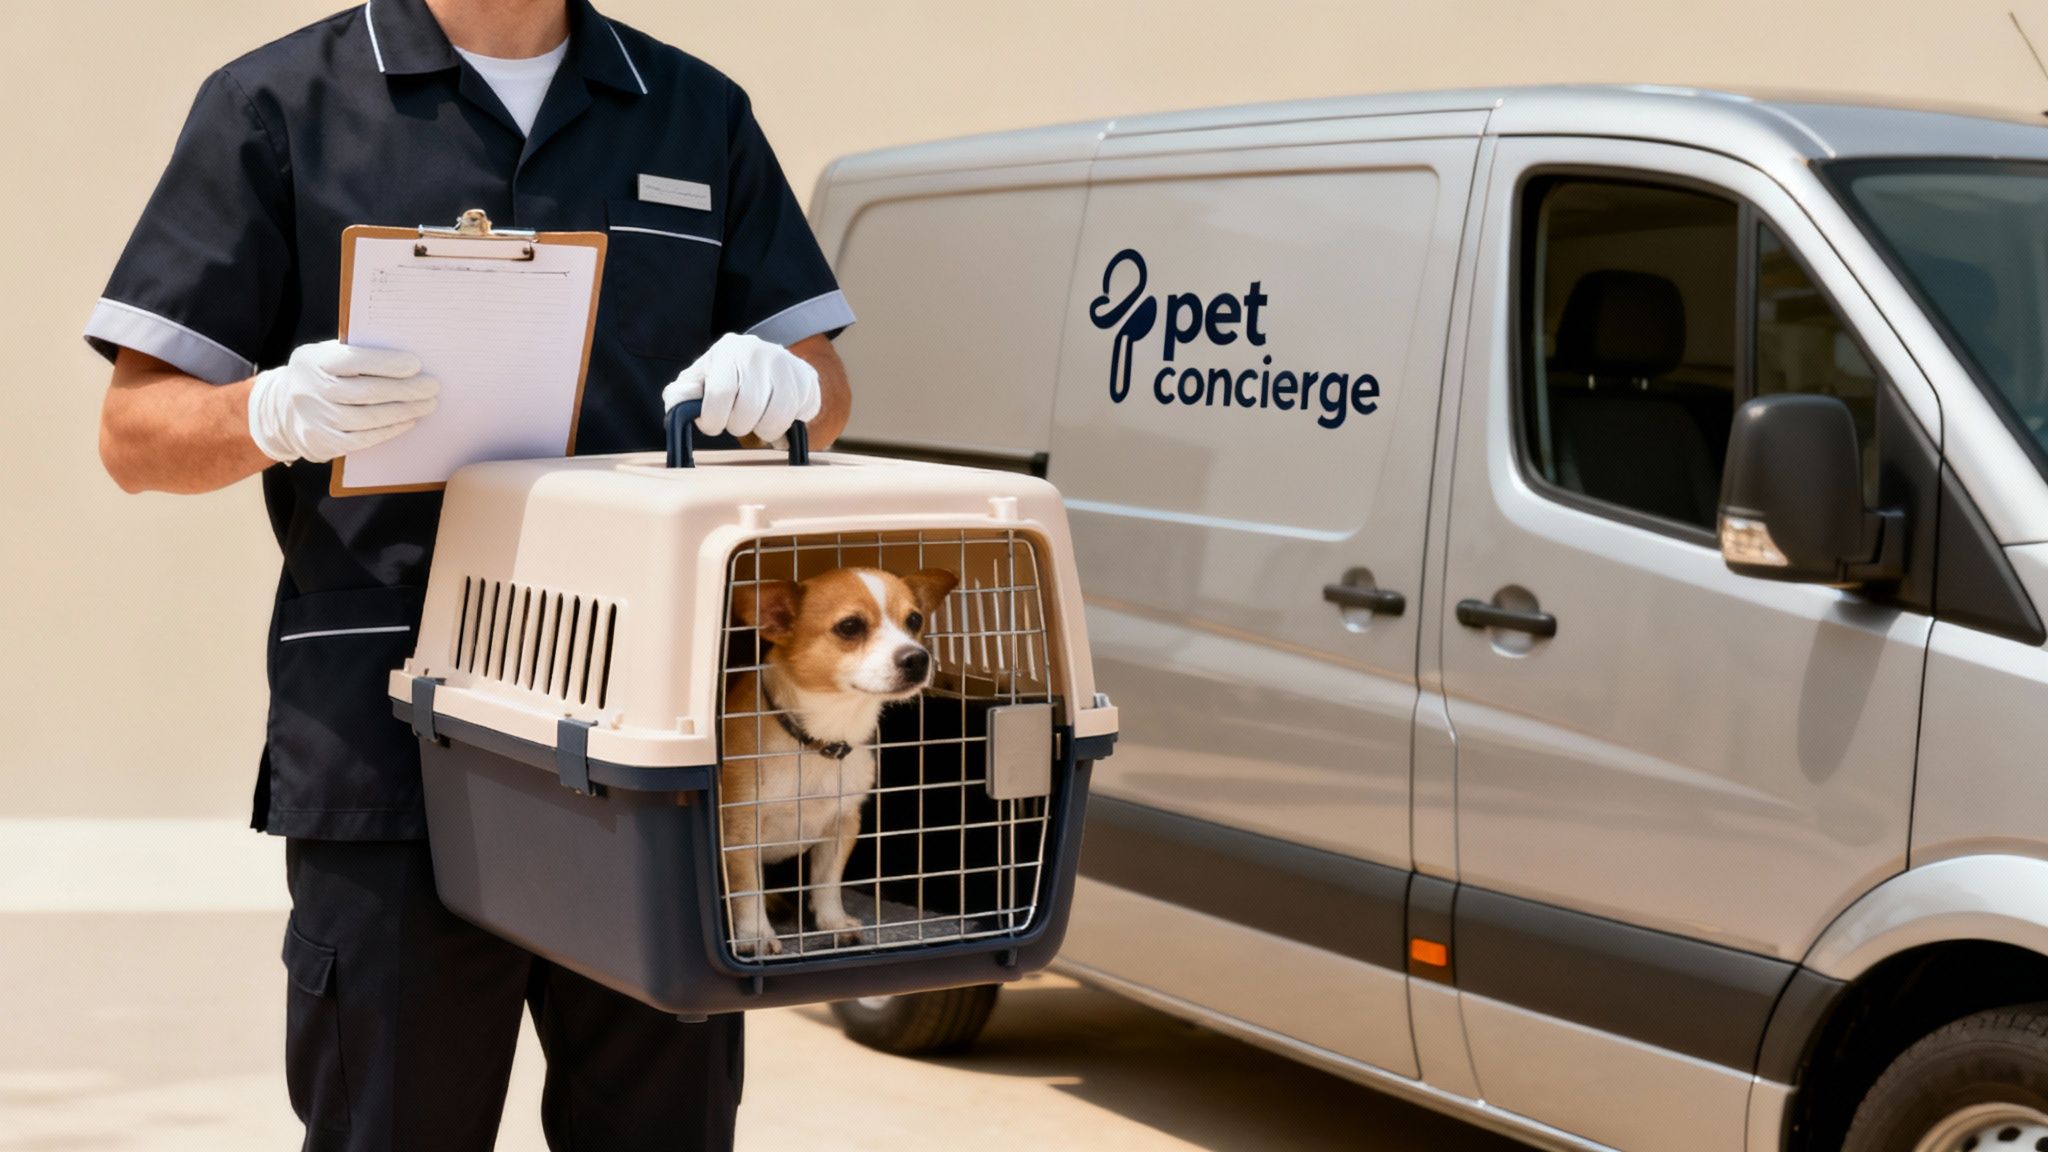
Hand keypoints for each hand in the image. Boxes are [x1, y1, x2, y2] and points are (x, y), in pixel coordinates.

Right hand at [246, 341, 439, 463]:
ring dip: (403, 411)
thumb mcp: (326, 355)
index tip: (416, 365)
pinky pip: (363, 439)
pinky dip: (390, 430)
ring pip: (368, 418)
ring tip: (427, 405)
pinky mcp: (323, 442)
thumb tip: (405, 359)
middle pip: (366, 392)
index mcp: (313, 361)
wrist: (282, 409)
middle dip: (405, 390)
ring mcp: (316, 419)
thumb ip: (356, 353)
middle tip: (432, 387)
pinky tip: (409, 421)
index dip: (386, 364)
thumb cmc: (321, 375)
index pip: (353, 361)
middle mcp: (311, 390)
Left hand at [662, 333, 820, 445]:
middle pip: (750, 409)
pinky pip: (799, 418)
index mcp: (730, 349)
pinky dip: (786, 428)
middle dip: (738, 426)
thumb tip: (679, 405)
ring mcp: (790, 366)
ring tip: (757, 422)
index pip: (721, 393)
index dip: (713, 420)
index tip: (712, 425)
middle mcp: (763, 352)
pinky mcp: (809, 381)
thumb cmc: (724, 378)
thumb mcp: (698, 382)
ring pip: (777, 417)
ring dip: (763, 431)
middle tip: (736, 422)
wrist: (766, 366)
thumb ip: (681, 394)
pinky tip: (776, 418)